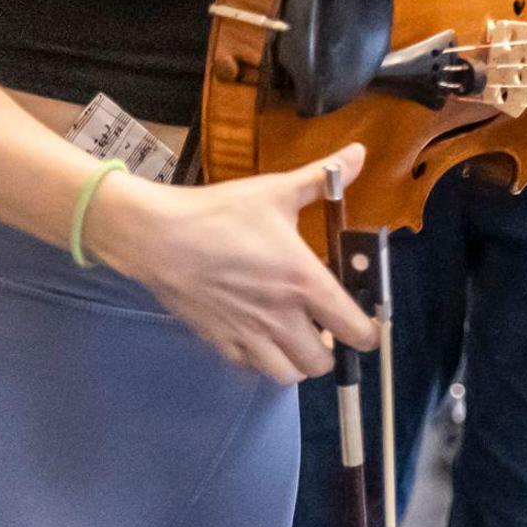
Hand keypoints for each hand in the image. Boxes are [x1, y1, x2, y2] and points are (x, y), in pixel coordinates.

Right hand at [89, 145, 380, 382]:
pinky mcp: (218, 341)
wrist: (156, 236)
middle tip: (327, 328)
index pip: (354, 329)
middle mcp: (280, 317)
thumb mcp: (276, 190)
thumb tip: (359, 152)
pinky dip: (262, 360)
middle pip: (321, 363)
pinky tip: (261, 335)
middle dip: (332, 351)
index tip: (369, 324)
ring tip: (296, 336)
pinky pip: (250, 368)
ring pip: (286, 374)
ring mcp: (247, 334)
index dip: (370, 332)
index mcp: (304, 282)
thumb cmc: (220, 213)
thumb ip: (323, 177)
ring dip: (296, 361)